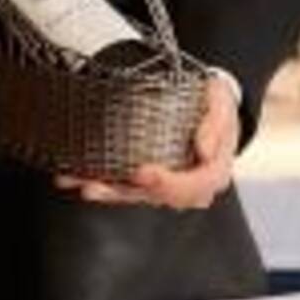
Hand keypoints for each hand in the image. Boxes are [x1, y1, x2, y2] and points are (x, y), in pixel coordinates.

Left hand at [54, 74, 238, 208]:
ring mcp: (167, 183)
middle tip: (97, 185)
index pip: (193, 187)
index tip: (143, 172)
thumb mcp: (221, 102)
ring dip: (107, 191)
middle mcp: (189, 185)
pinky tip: (78, 177)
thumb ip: (216, 123)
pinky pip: (126, 184)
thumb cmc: (214, 104)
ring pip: (136, 195)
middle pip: (157, 197)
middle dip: (124, 193)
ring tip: (81, 184)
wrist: (207, 104)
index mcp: (212, 172)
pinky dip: (103, 182)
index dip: (167, 184)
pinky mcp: (149, 178)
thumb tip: (204, 150)